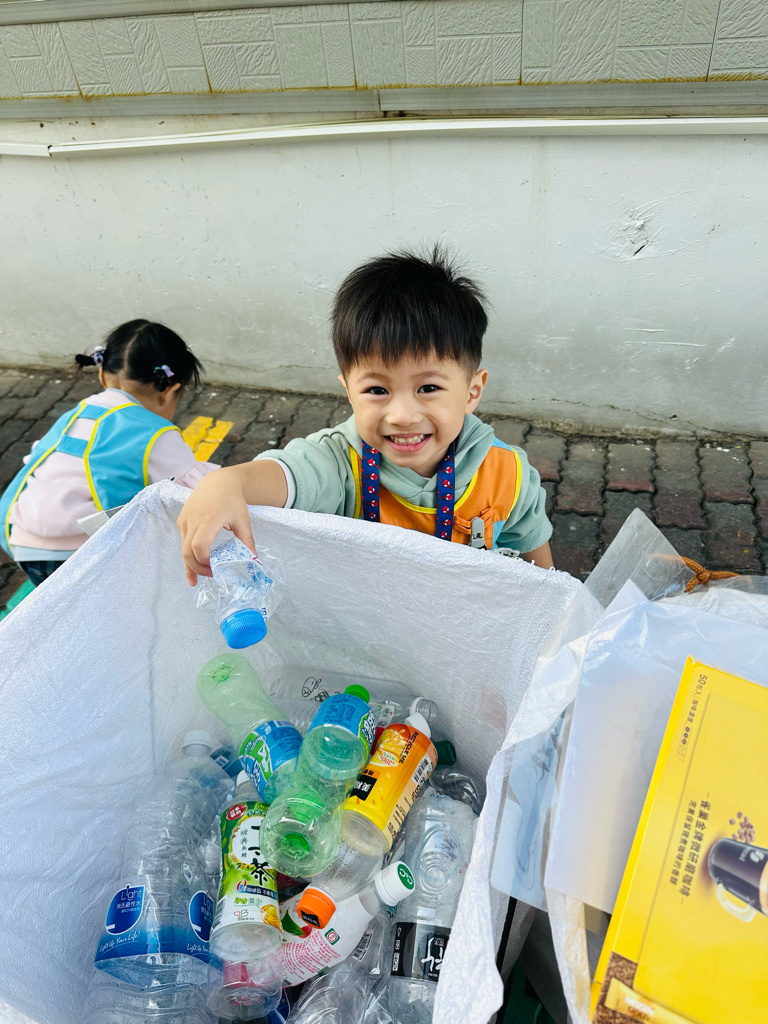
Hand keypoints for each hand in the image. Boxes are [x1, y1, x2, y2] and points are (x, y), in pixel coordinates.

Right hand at [177, 467, 255, 585]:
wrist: (217, 482)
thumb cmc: (231, 499)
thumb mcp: (242, 519)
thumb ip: (247, 540)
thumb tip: (254, 560)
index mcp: (209, 519)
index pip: (199, 547)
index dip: (205, 562)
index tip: (216, 568)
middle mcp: (193, 520)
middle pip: (187, 552)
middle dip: (197, 568)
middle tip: (210, 576)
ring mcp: (184, 521)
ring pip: (182, 549)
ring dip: (190, 564)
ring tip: (196, 579)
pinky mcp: (181, 521)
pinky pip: (182, 542)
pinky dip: (187, 555)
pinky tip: (193, 566)